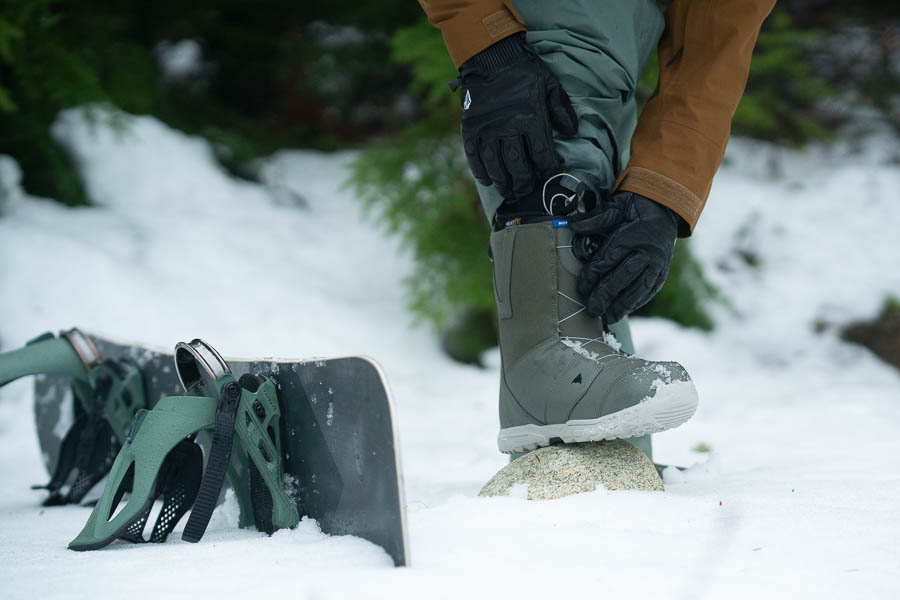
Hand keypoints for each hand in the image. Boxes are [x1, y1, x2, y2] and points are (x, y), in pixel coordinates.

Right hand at [458, 33, 577, 201]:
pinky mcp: (471, 129)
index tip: (551, 174)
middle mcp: (508, 128)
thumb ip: (562, 109)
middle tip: (527, 189)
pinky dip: (480, 171)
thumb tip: (573, 132)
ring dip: (503, 182)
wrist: (492, 57)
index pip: (542, 154)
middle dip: (525, 182)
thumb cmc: (525, 71)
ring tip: (508, 191)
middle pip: (518, 166)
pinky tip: (487, 180)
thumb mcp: (550, 85)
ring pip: (496, 166)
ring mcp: (488, 130)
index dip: (548, 169)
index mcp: (531, 118)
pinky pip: (474, 157)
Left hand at [569, 191, 678, 322]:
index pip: (610, 258)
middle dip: (606, 295)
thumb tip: (572, 225)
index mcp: (635, 234)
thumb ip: (596, 218)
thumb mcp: (617, 206)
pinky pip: (650, 290)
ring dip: (622, 305)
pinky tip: (625, 311)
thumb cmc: (636, 208)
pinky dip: (637, 302)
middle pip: (623, 276)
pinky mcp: (663, 272)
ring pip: (639, 287)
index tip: (581, 287)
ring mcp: (659, 263)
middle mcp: (649, 251)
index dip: (593, 274)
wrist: (666, 209)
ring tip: (607, 317)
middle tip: (592, 309)